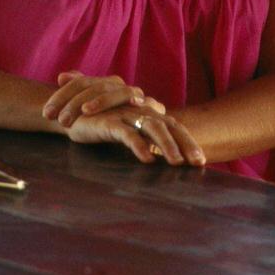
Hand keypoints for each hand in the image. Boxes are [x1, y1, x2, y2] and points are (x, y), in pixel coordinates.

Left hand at [42, 70, 165, 126]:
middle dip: (74, 102)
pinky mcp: (148, 110)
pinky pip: (141, 108)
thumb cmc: (116, 114)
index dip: (61, 96)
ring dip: (102, 101)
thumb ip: (80, 85)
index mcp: (103, 84)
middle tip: (60, 120)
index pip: (80, 82)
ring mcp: (134, 96)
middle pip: (95, 86)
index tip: (46, 113)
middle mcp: (118, 86)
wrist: (149, 122)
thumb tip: (62, 76)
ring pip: (118, 92)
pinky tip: (128, 105)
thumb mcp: (95, 102)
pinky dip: (134, 103)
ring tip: (86, 111)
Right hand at [64, 104, 205, 166]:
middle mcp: (141, 112)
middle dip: (186, 144)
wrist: (73, 111)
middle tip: (198, 162)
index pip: (174, 127)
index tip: (201, 162)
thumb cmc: (104, 122)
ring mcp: (127, 115)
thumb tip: (162, 152)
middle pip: (169, 127)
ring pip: (152, 128)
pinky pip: (127, 134)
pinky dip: (138, 146)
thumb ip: (146, 135)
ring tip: (177, 163)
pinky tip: (147, 160)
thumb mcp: (128, 129)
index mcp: (148, 114)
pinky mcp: (110, 122)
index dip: (188, 142)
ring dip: (166, 145)